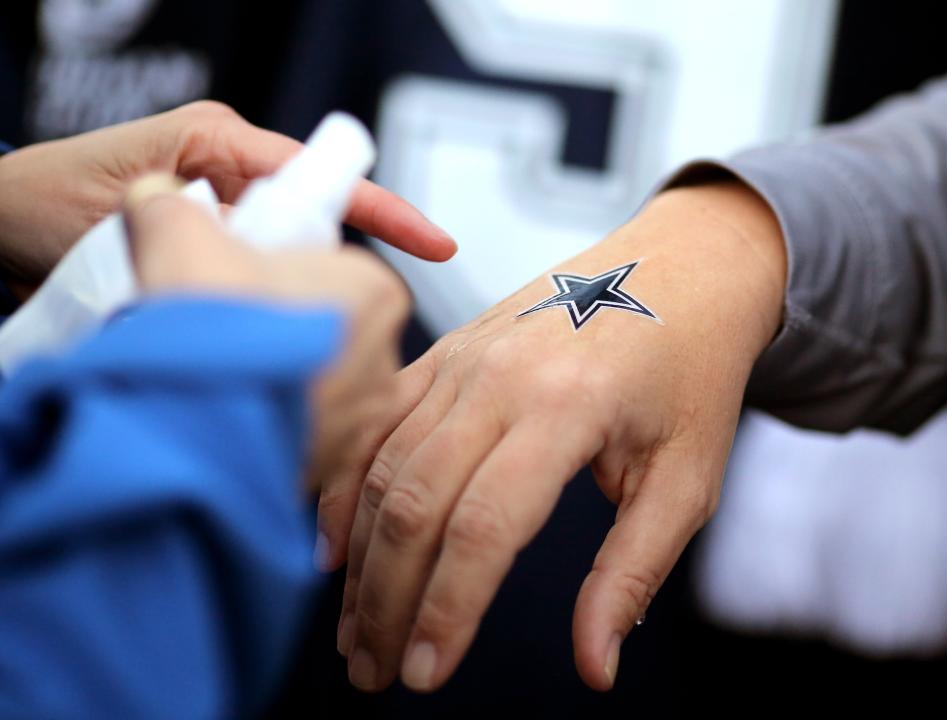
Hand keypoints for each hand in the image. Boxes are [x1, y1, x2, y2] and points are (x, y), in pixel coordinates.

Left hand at [0, 101, 455, 295]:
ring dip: (288, 300)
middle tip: (310, 325)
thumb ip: (183, 213)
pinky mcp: (213, 253)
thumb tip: (241, 255)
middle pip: (316, 228)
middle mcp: (232, 178)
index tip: (437, 246)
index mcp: (221, 146)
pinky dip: (264, 310)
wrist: (3, 229)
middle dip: (328, 274)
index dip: (388, 213)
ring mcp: (225, 217)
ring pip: (289, 263)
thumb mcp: (117, 198)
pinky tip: (255, 339)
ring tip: (270, 338)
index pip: (325, 179)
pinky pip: (259, 282)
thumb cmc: (44, 202)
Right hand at [123, 174, 410, 492]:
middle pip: (323, 326)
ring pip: (314, 382)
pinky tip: (223, 414)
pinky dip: (267, 422)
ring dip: (271, 376)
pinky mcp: (333, 464)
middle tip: (220, 328)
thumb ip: (172, 204)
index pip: (332, 268)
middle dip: (275, 327)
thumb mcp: (179, 233)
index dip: (278, 271)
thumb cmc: (212, 325)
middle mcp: (384, 357)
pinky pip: (300, 431)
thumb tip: (156, 196)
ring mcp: (363, 419)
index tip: (237, 281)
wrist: (196, 427)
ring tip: (215, 375)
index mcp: (374, 290)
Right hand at [319, 181, 786, 691]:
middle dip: (387, 601)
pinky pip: (377, 420)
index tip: (427, 673)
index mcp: (567, 406)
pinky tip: (337, 544)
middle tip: (376, 671)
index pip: (483, 527)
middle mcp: (499, 376)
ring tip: (355, 628)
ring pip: (383, 466)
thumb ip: (632, 574)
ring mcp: (463, 355)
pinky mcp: (446, 348)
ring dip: (360, 557)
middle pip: (414, 503)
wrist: (681, 266)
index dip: (447, 610)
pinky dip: (347, 485)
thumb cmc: (691, 370)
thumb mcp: (687, 479)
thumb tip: (595, 666)